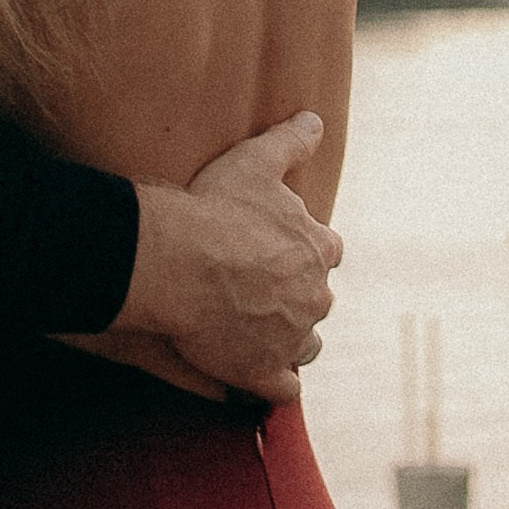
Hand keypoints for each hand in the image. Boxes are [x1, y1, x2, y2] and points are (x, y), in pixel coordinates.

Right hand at [110, 115, 340, 403]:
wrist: (179, 261)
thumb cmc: (215, 208)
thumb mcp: (255, 161)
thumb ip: (290, 141)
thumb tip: (314, 118)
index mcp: (319, 248)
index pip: (328, 252)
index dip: (304, 252)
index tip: (277, 251)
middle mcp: (316, 296)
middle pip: (317, 300)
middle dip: (296, 297)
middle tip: (257, 291)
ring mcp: (292, 338)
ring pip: (306, 347)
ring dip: (288, 341)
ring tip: (254, 334)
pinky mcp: (264, 373)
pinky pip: (282, 390)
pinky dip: (273, 385)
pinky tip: (252, 376)